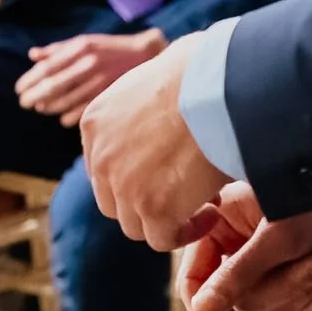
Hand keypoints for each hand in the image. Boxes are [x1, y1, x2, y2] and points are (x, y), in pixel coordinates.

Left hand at [15, 29, 166, 126]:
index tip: (19, 89)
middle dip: (34, 96)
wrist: (145, 54)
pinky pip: (83, 109)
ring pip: (66, 99)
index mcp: (79, 48)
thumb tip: (32, 55)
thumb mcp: (83, 41)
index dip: (30, 80)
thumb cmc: (109, 48)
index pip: (47, 67)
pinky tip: (61, 117)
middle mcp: (88, 63)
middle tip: (23, 103)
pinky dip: (69, 116)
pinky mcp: (109, 93)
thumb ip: (57, 50)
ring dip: (49, 106)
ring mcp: (99, 80)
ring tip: (40, 108)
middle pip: (54, 85)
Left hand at [80, 32, 228, 248]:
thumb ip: (139, 109)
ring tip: (203, 203)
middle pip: (113, 200)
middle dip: (146, 201)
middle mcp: (101, 156)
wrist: (216, 84)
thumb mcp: (147, 82)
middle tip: (185, 191)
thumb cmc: (197, 71)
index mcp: (95, 123)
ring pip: (135, 224)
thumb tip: (161, 116)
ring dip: (167, 220)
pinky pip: (163, 239)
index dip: (135, 176)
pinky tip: (212, 212)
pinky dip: (187, 232)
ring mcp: (123, 185)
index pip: (103, 166)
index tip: (166, 173)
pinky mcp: (153, 208)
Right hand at [181, 188, 311, 310]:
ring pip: (271, 307)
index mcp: (218, 221)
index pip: (193, 279)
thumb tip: (202, 308)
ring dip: (303, 288)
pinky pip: (297, 308)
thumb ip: (236, 274)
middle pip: (239, 300)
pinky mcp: (293, 273)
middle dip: (279, 288)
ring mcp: (266, 260)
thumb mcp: (276, 236)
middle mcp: (237, 242)